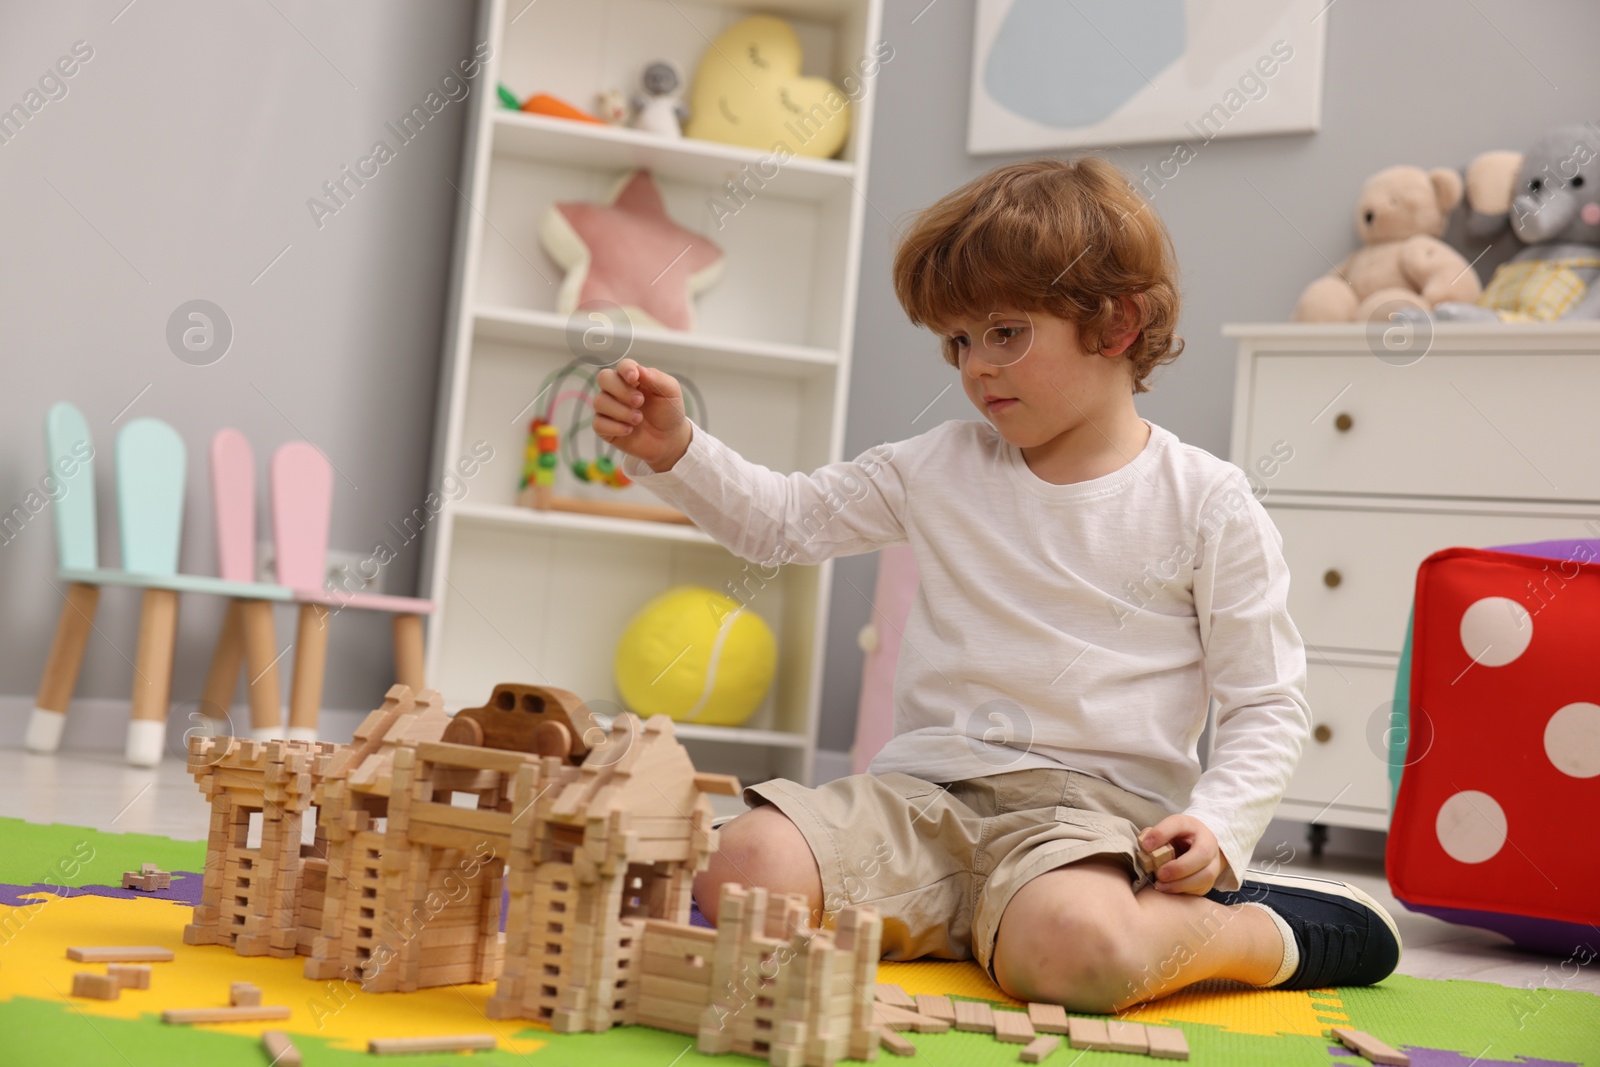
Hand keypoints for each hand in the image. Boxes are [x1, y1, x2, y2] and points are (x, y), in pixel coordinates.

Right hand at [593, 357, 691, 471]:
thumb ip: (656, 378)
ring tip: (638, 419)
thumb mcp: (671, 392)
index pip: (622, 366)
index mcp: (633, 378)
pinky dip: (614, 427)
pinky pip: (598, 423)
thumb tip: (638, 369)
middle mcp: (617, 390)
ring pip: (600, 401)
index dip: (626, 370)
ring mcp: (609, 408)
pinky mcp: (605, 427)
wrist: (669, 440)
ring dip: (620, 411)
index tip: (634, 378)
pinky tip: (629, 430)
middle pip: (604, 378)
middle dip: (621, 390)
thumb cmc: (668, 412)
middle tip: (639, 402)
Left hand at [1138, 815, 1223, 895]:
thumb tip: (1145, 844)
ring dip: (1182, 883)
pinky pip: (1201, 888)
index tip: (1146, 846)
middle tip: (1160, 874)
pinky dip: (1184, 891)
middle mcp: (1207, 843)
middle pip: (1202, 853)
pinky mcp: (1210, 881)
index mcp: (1191, 826)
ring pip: (1206, 875)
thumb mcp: (1164, 832)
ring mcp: (1213, 862)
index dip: (1162, 833)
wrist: (1196, 848)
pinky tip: (1169, 889)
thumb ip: (1153, 835)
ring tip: (1161, 885)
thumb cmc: (1176, 839)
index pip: (1178, 824)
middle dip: (1179, 867)